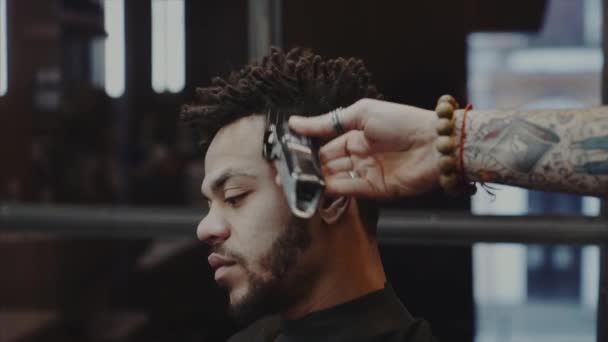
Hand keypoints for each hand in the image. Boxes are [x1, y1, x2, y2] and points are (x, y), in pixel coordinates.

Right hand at [289, 98, 439, 198]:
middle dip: (306, 169)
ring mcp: (366, 173)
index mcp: (355, 134)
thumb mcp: (361, 113)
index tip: (285, 155)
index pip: (324, 144)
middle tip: (282, 175)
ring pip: (333, 178)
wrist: (436, 144)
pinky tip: (313, 189)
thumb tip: (294, 122)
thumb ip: (327, 122)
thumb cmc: (402, 121)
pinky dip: (330, 191)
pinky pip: (347, 190)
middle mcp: (359, 155)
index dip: (305, 150)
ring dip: (314, 182)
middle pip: (326, 164)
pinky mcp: (374, 190)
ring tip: (292, 185)